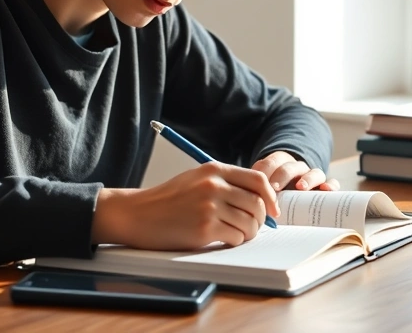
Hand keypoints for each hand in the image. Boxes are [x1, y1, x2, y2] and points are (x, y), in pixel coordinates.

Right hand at [92, 162, 278, 249]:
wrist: (138, 214)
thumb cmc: (166, 200)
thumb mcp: (195, 179)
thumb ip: (224, 183)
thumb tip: (258, 199)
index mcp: (213, 170)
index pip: (257, 180)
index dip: (271, 197)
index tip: (273, 209)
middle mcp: (214, 185)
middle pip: (257, 203)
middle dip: (261, 219)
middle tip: (252, 227)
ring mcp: (209, 206)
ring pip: (250, 223)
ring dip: (248, 233)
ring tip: (235, 233)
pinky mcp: (204, 228)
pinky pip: (236, 237)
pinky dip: (234, 241)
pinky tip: (222, 238)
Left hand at [252, 151, 339, 191]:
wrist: (295, 189)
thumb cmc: (276, 191)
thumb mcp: (265, 188)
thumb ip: (257, 191)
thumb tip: (246, 205)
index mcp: (279, 163)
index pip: (271, 162)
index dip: (265, 171)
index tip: (259, 183)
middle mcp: (297, 168)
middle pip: (290, 167)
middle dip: (281, 176)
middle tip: (273, 188)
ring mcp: (312, 176)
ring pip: (313, 173)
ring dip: (306, 179)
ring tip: (300, 188)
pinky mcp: (325, 186)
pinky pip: (332, 183)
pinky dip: (330, 185)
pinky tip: (326, 190)